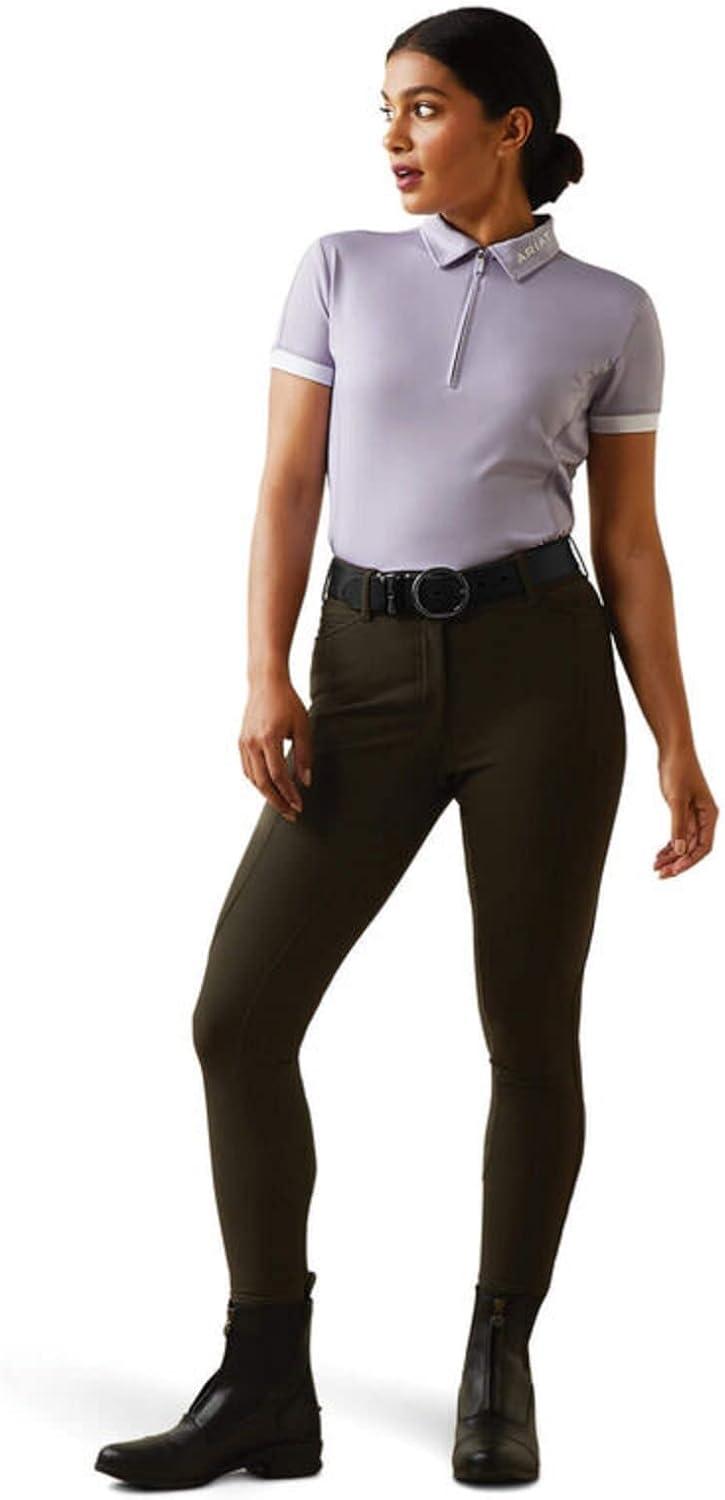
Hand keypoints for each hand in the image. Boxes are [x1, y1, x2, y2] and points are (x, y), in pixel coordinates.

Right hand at [239, 673, 312, 821]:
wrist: (265, 683)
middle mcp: (252, 743)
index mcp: (269, 738)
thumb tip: (305, 782)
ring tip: (282, 804)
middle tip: (291, 814)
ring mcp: (244, 743)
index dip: (289, 794)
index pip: (278, 776)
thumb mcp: (303, 727)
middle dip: (277, 801)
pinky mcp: (241, 742)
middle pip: (263, 783)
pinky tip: (269, 787)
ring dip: (267, 794)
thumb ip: (305, 755)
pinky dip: (257, 782)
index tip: (299, 806)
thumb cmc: (288, 702)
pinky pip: (247, 769)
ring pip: (252, 778)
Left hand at [654, 744, 717, 877]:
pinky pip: (678, 835)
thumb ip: (678, 825)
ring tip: (656, 867)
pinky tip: (658, 855)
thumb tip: (679, 850)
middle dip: (678, 863)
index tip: (673, 871)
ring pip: (684, 843)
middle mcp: (704, 817)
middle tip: (661, 875)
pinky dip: (669, 846)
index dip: (689, 861)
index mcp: (709, 815)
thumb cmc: (678, 769)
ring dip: (671, 856)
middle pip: (693, 848)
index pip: (703, 847)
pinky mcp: (683, 811)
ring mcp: (694, 815)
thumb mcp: (676, 798)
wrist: (673, 749)